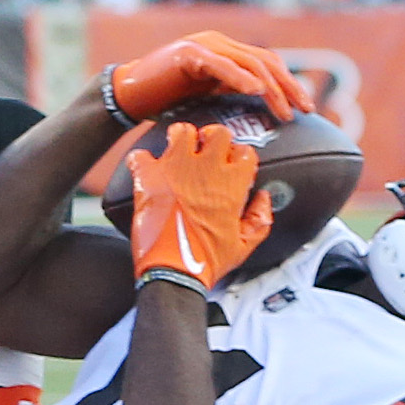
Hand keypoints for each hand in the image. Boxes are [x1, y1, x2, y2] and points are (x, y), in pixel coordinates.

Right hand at [108, 31, 313, 123]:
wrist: (126, 93)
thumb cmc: (162, 99)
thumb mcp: (204, 95)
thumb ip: (228, 92)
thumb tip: (257, 106)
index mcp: (225, 51)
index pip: (266, 64)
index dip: (288, 84)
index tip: (304, 107)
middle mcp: (218, 43)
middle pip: (265, 61)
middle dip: (288, 86)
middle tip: (305, 110)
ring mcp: (204, 45)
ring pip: (249, 63)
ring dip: (270, 88)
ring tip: (283, 109)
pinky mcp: (187, 54)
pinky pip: (220, 65)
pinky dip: (240, 77)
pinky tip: (255, 91)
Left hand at [127, 122, 273, 289]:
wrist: (173, 273)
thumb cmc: (207, 261)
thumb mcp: (244, 245)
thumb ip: (260, 218)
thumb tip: (264, 199)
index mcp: (233, 183)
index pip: (245, 151)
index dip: (238, 156)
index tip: (230, 166)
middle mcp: (206, 169)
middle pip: (217, 132)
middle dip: (212, 137)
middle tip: (205, 148)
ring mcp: (176, 170)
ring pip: (181, 131)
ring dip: (180, 138)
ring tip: (177, 150)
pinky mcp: (149, 178)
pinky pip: (141, 155)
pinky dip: (141, 160)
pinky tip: (144, 168)